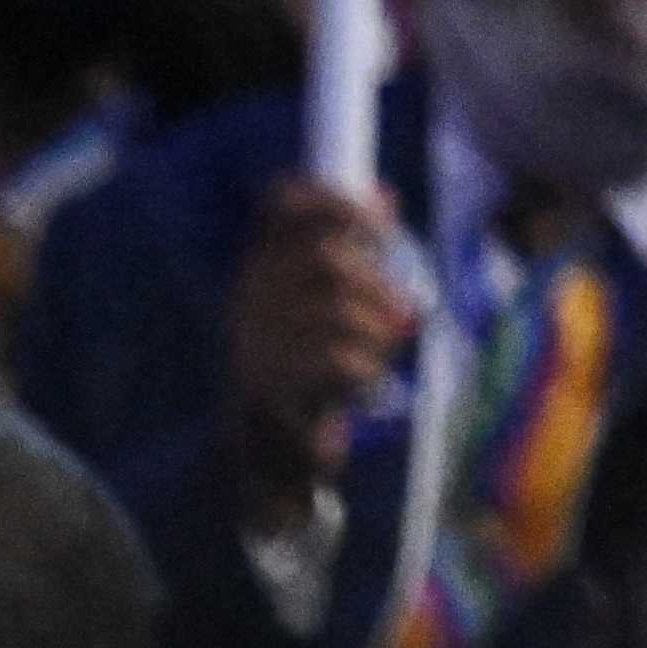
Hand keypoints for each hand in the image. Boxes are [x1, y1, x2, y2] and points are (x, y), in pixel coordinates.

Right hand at [229, 178, 415, 506]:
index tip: (386, 216)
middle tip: (399, 319)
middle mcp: (247, 301)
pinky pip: (341, 363)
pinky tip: (362, 390)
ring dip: (378, 336)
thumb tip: (387, 191)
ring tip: (376, 360)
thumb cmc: (308, 366)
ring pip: (343, 312)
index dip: (334, 200)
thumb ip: (353, 250)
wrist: (268, 456)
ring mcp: (251, 347)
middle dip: (379, 287)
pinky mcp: (265, 392)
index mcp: (260, 271)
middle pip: (331, 261)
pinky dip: (367, 374)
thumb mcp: (326, 303)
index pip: (281, 208)